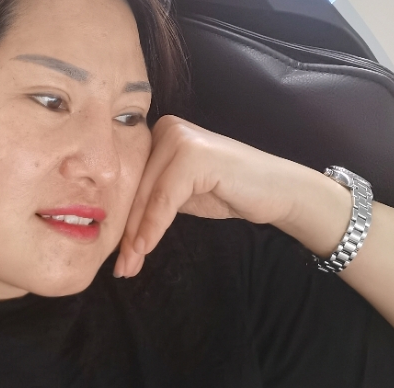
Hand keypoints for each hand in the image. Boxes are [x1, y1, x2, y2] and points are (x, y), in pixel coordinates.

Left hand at [114, 115, 303, 277]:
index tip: (114, 251)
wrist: (278, 189)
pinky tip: (144, 248)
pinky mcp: (193, 155)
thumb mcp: (181, 193)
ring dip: (135, 235)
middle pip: (137, 186)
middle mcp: (166, 128)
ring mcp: (180, 137)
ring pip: (147, 194)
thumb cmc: (229, 190)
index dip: (122, 216)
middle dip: (126, 230)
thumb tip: (118, 226)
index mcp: (159, 132)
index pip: (132, 179)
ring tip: (128, 266)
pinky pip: (164, 198)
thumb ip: (153, 197)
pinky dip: (153, 226)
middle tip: (120, 266)